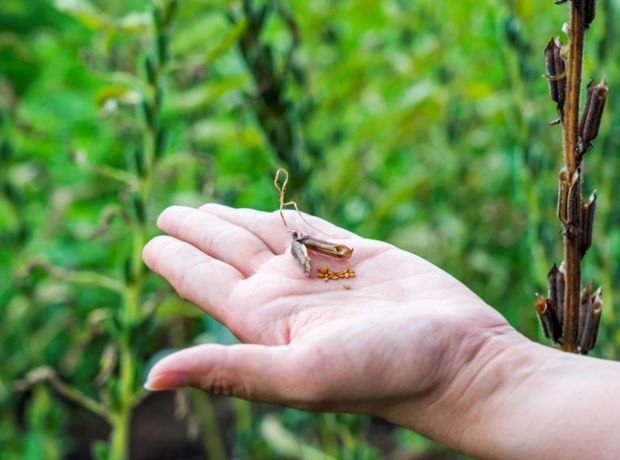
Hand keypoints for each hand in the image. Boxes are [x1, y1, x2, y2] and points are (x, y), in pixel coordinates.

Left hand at [143, 204, 522, 443]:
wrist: (460, 359)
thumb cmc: (385, 372)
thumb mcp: (301, 374)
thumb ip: (230, 371)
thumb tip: (151, 376)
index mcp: (264, 321)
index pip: (205, 282)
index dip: (176, 260)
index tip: (150, 239)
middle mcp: (287, 296)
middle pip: (228, 254)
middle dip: (198, 232)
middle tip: (168, 212)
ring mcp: (322, 275)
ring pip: (265, 238)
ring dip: (233, 223)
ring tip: (205, 211)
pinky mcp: (359, 256)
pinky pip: (311, 230)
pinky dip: (287, 218)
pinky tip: (271, 212)